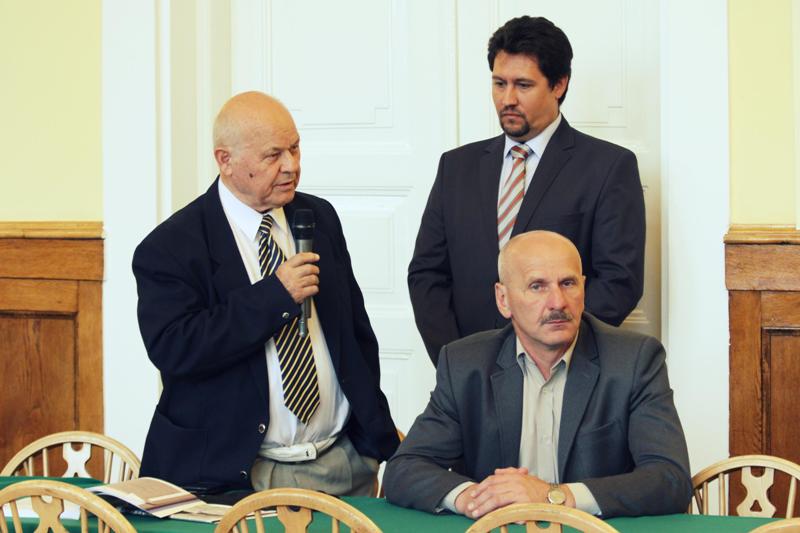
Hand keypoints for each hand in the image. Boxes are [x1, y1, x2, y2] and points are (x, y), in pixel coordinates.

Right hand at [274, 252, 319, 303]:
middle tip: (315, 271)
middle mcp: (292, 275)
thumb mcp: (281, 271)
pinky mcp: (300, 294)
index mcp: (286, 268)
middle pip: (310, 268)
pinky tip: (311, 288)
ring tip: (313, 281)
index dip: (311, 256)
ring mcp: (296, 284)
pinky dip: (314, 288)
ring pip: (313, 278)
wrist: (271, 299)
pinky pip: (313, 289)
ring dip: (315, 280)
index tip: (316, 257)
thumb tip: (306, 260)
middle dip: (315, 269)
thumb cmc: (276, 285)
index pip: (301, 257)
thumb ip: (292, 265)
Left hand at [459, 468, 574, 518]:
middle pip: (492, 489)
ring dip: (483, 506)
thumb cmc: (541, 490)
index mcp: (514, 476)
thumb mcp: (526, 478)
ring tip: (475, 512)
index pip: (493, 480)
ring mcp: (519, 492)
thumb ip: (511, 473)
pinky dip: (495, 512)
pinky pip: (505, 507)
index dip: (482, 487)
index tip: (474, 494)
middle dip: (479, 498)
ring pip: (495, 498)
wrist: (556, 498)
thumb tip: (496, 471)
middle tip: (470, 506)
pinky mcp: (523, 502)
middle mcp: (516, 482)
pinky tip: (489, 517)